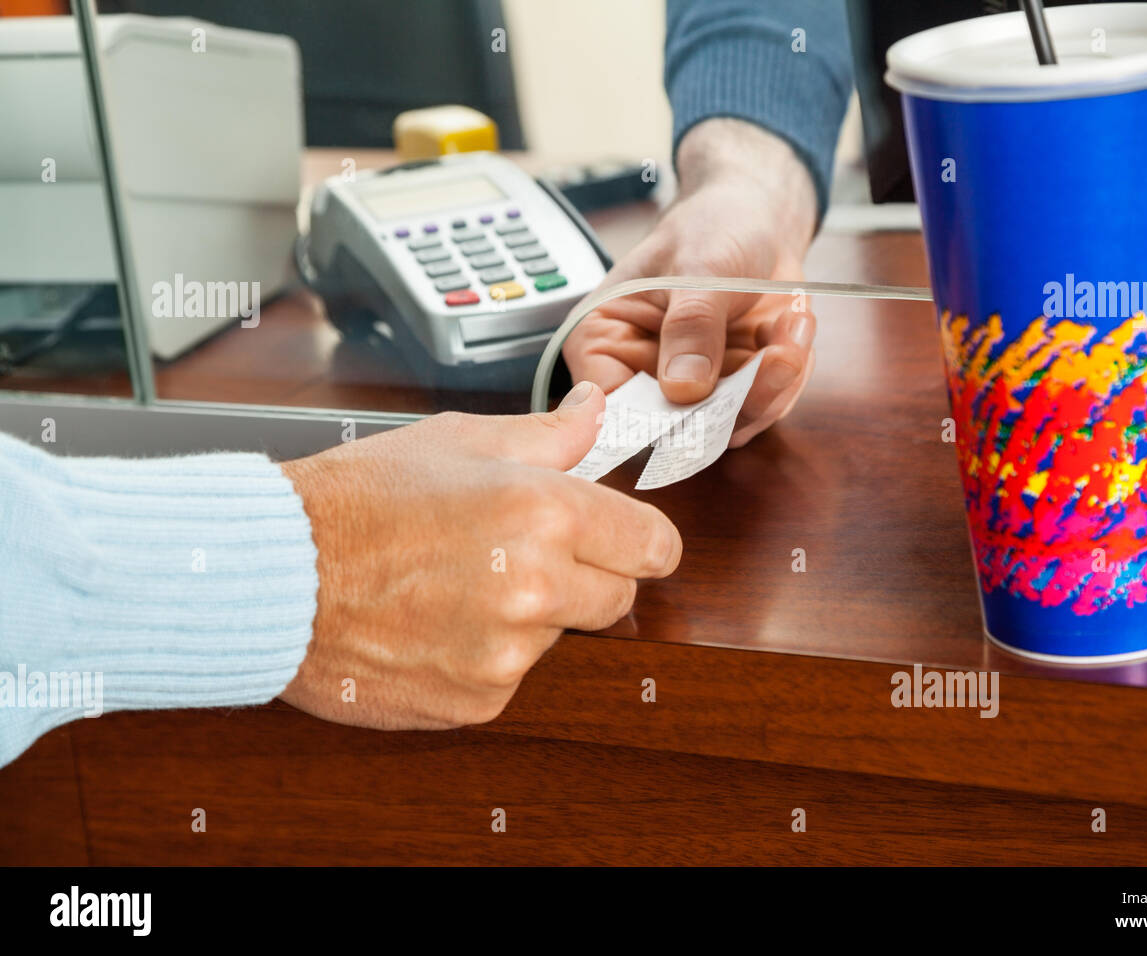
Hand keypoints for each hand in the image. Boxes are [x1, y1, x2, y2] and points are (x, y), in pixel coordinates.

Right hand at [278, 382, 681, 729]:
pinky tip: (433, 623)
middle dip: (583, 575)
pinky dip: (484, 656)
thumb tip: (597, 410)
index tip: (625, 540)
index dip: (640, 539)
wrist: (272, 573)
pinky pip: (510, 677)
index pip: (654, 545)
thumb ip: (546, 435)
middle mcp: (537, 587)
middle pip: (617, 597)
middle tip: (515, 552)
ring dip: (527, 616)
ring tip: (455, 584)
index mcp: (544, 512)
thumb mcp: (456, 443)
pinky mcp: (477, 701)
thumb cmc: (355, 500)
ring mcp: (507, 653)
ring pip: (558, 637)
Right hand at [563, 118, 820, 446]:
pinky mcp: (735, 389)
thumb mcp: (697, 266)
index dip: (649, 422)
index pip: (609, 406)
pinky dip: (788, 370)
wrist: (756, 218)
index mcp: (606, 340)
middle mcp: (644, 375)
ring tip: (792, 325)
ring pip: (730, 424)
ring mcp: (693, 388)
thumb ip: (690, 326)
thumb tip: (684, 389)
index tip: (698, 407)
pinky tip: (793, 323)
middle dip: (736, 400)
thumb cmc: (709, 227)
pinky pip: (765, 405)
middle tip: (777, 358)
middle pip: (677, 428)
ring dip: (773, 382)